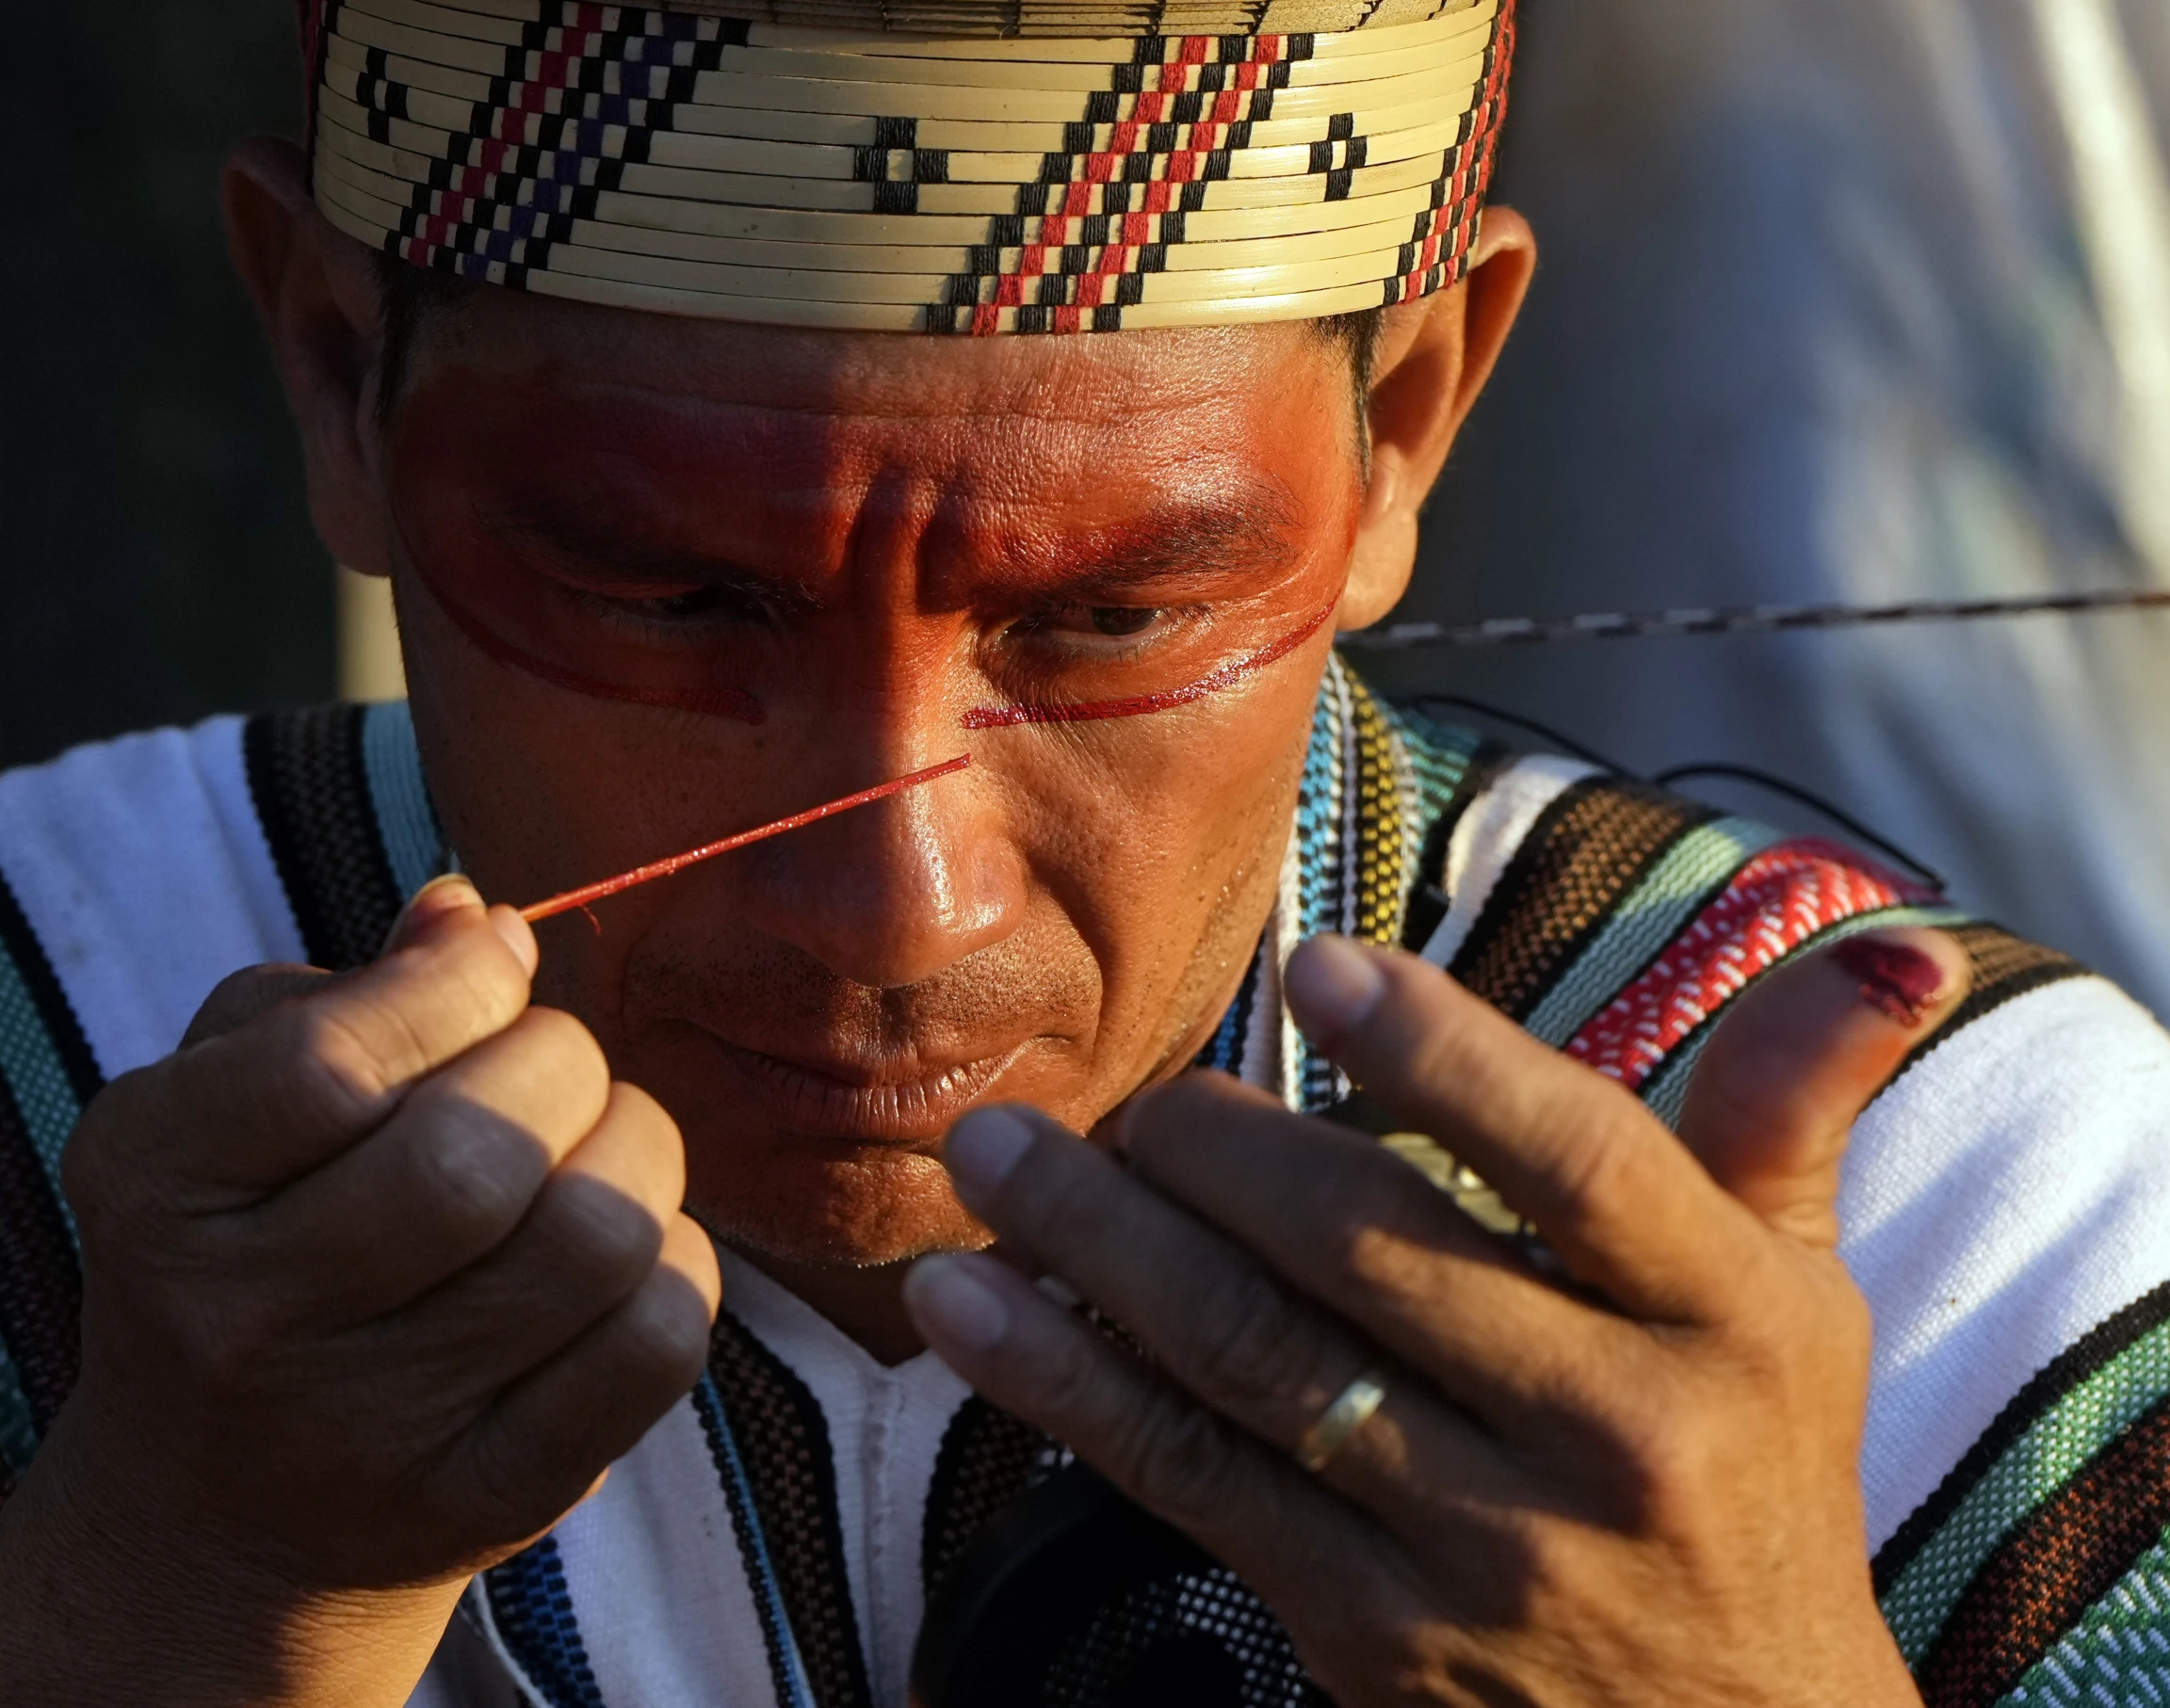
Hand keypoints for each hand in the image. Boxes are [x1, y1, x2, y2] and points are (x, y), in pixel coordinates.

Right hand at [0, 877, 717, 1706]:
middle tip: (552, 1067)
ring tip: (596, 1146)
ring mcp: (367, 1430)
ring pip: (590, 1240)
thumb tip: (471, 917)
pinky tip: (621, 1251)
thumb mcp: (226, 1099)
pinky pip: (653, 1344)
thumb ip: (346, 990)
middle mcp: (240, 1321)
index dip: (454, 985)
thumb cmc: (244, 1237)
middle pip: (474, 1153)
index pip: (329, 1062)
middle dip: (560, 1065)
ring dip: (636, 1153)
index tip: (494, 964)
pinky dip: (673, 1261)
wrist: (214, 1512)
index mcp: (153, 1184)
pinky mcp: (487, 1499)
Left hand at [906, 928, 1970, 1706]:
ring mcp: (1483, 1545)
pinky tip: (968, 1304)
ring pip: (1255, 1359)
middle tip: (1104, 1083)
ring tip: (990, 1154)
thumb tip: (1872, 937)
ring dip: (1096, 1247)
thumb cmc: (1753, 1476)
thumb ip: (1783, 1115)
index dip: (1442, 1056)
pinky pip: (1190, 1478)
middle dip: (1207, 1152)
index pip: (1578, 1160)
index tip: (1312, 968)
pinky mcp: (1370, 1630)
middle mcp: (1614, 1431)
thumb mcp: (1793, 1301)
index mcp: (1724, 1318)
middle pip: (1373, 1251)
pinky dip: (1065, 1383)